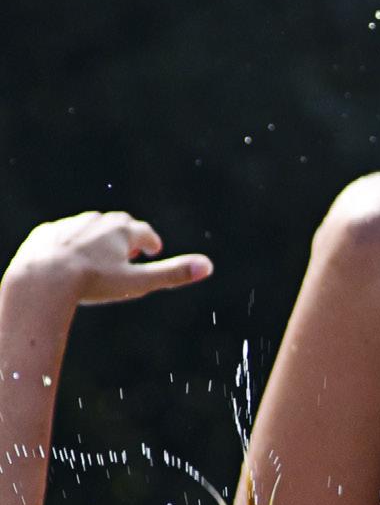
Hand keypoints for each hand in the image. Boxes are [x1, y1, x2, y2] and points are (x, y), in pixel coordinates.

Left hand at [6, 211, 212, 305]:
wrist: (44, 276)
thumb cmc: (94, 282)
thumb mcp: (137, 283)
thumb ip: (172, 274)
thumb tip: (209, 266)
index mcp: (122, 231)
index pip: (143, 233)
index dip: (150, 242)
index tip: (153, 250)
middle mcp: (97, 221)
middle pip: (118, 224)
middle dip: (126, 236)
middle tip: (129, 252)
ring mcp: (71, 225)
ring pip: (89, 228)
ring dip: (97, 239)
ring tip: (99, 256)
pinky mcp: (48, 234)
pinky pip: (62, 236)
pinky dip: (70, 244)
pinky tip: (69, 258)